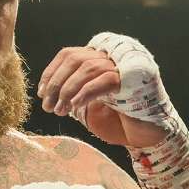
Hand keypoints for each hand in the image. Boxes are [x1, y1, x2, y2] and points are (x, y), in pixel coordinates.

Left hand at [37, 45, 166, 147]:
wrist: (147, 133)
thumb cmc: (117, 119)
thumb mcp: (89, 101)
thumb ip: (73, 91)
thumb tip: (46, 92)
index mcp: (100, 57)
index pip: (69, 54)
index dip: (52, 72)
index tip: (41, 92)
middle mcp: (113, 56)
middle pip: (76, 59)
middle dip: (56, 82)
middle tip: (47, 105)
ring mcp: (125, 66)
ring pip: (88, 68)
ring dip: (68, 90)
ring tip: (59, 111)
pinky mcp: (134, 79)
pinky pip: (104, 81)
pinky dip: (85, 93)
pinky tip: (74, 106)